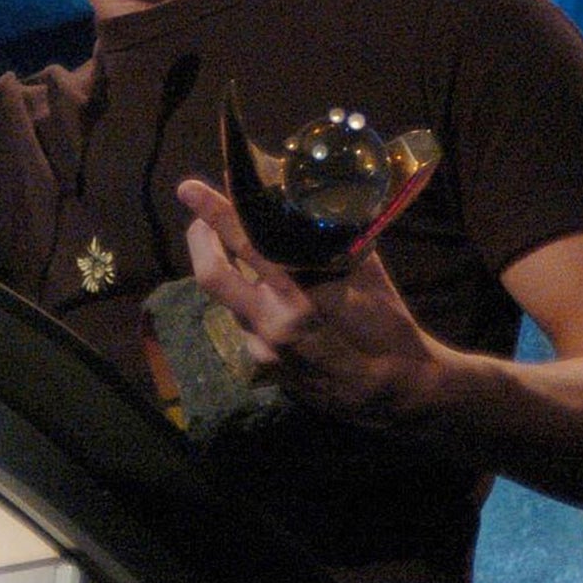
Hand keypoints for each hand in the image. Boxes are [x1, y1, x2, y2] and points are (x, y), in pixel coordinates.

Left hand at [177, 176, 446, 426]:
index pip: (248, 246)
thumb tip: (314, 202)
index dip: (217, 213)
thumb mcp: (367, 277)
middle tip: (200, 213)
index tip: (189, 188)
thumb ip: (335, 242)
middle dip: (200, 237)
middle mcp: (270, 326)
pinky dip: (248, 299)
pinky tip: (266, 292)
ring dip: (226, 267)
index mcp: (300, 300)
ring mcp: (262, 351)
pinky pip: (244, 322)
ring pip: (226, 298)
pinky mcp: (263, 367)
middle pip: (211, 274)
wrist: (392, 394)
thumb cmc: (388, 327)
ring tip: (235, 243)